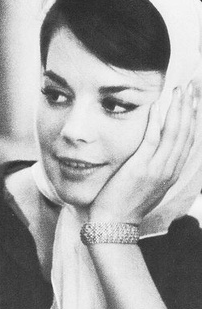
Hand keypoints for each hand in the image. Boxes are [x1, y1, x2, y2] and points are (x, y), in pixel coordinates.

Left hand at [89, 83, 197, 223]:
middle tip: (191, 85)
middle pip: (186, 133)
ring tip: (180, 89)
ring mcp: (156, 168)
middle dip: (190, 107)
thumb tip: (157, 152)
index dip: (193, 118)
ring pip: (174, 134)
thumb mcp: (149, 186)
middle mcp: (169, 169)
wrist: (114, 224)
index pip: (189, 140)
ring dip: (178, 109)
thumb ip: (156, 168)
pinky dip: (156, 121)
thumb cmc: (127, 204)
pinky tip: (157, 105)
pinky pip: (152, 139)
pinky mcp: (140, 168)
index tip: (194, 99)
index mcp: (172, 173)